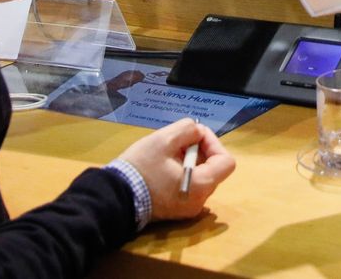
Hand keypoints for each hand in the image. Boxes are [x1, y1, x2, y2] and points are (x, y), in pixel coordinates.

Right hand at [116, 118, 234, 221]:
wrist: (114, 197)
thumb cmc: (141, 168)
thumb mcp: (163, 140)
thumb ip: (187, 130)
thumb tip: (198, 132)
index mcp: (201, 186)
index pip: (226, 162)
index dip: (214, 143)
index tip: (194, 136)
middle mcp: (199, 201)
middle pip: (213, 169)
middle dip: (199, 150)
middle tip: (178, 142)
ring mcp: (188, 208)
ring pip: (200, 177)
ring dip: (189, 161)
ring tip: (167, 153)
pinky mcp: (176, 211)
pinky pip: (189, 187)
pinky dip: (182, 173)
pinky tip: (163, 167)